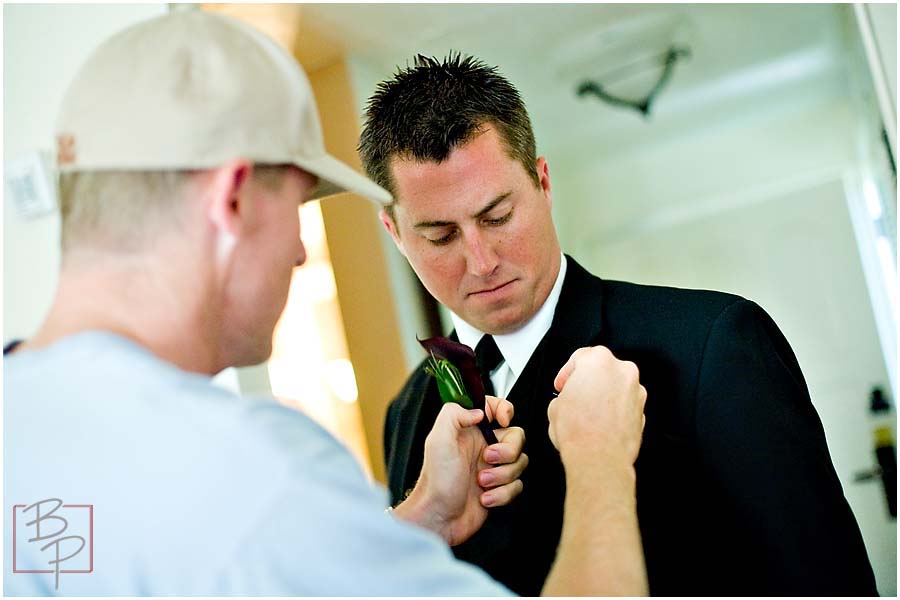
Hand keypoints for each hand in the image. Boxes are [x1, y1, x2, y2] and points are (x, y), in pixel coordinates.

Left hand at [394, 396, 526, 545]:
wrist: (438, 518)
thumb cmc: (435, 482)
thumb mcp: (438, 440)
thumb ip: (454, 414)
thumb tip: (478, 410)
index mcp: (469, 431)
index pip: (494, 408)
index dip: (504, 410)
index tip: (502, 421)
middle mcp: (482, 447)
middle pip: (516, 437)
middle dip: (507, 451)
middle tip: (487, 459)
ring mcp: (492, 468)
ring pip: (519, 463)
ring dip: (502, 475)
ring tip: (481, 482)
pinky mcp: (498, 488)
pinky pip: (516, 486)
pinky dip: (502, 494)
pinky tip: (484, 497)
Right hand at [548, 346, 646, 468]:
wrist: (599, 458)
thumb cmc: (579, 431)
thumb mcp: (555, 405)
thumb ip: (566, 393)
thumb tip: (569, 400)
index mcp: (599, 360)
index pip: (580, 357)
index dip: (567, 373)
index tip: (563, 384)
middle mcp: (622, 371)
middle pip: (602, 369)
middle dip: (588, 382)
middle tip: (575, 397)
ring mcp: (636, 391)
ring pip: (616, 387)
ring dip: (603, 396)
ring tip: (588, 414)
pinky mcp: (642, 411)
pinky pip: (625, 404)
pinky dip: (615, 411)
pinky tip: (600, 424)